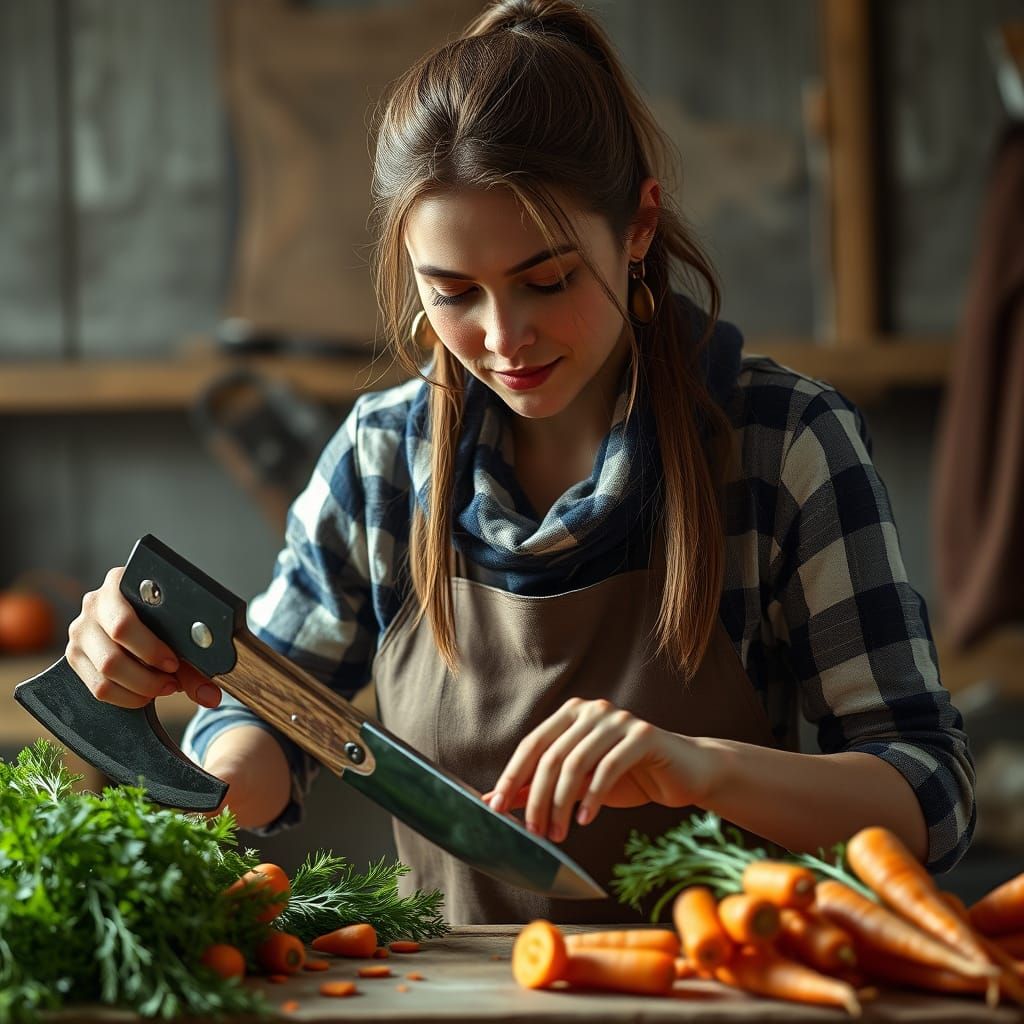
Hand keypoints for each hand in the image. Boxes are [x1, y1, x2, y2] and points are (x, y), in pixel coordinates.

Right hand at [66, 566, 221, 709]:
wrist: (142, 616)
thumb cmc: (162, 619)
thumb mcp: (178, 633)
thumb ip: (196, 666)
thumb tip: (211, 696)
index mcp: (118, 585)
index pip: (124, 624)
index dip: (151, 649)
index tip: (174, 663)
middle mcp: (93, 605)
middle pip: (112, 657)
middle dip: (147, 678)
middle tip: (171, 682)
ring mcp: (80, 630)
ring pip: (104, 675)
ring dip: (139, 689)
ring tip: (162, 687)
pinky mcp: (74, 655)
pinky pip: (96, 689)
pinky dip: (126, 697)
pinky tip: (144, 692)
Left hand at [482, 697, 713, 843]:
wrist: (684, 773)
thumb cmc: (629, 777)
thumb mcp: (579, 784)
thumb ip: (540, 786)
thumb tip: (495, 800)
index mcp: (572, 713)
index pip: (532, 744)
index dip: (512, 776)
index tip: (496, 809)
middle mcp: (592, 709)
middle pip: (552, 756)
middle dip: (538, 798)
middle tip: (533, 833)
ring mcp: (618, 719)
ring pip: (576, 763)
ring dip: (562, 804)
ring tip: (558, 834)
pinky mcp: (643, 734)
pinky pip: (608, 767)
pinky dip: (592, 798)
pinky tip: (585, 820)